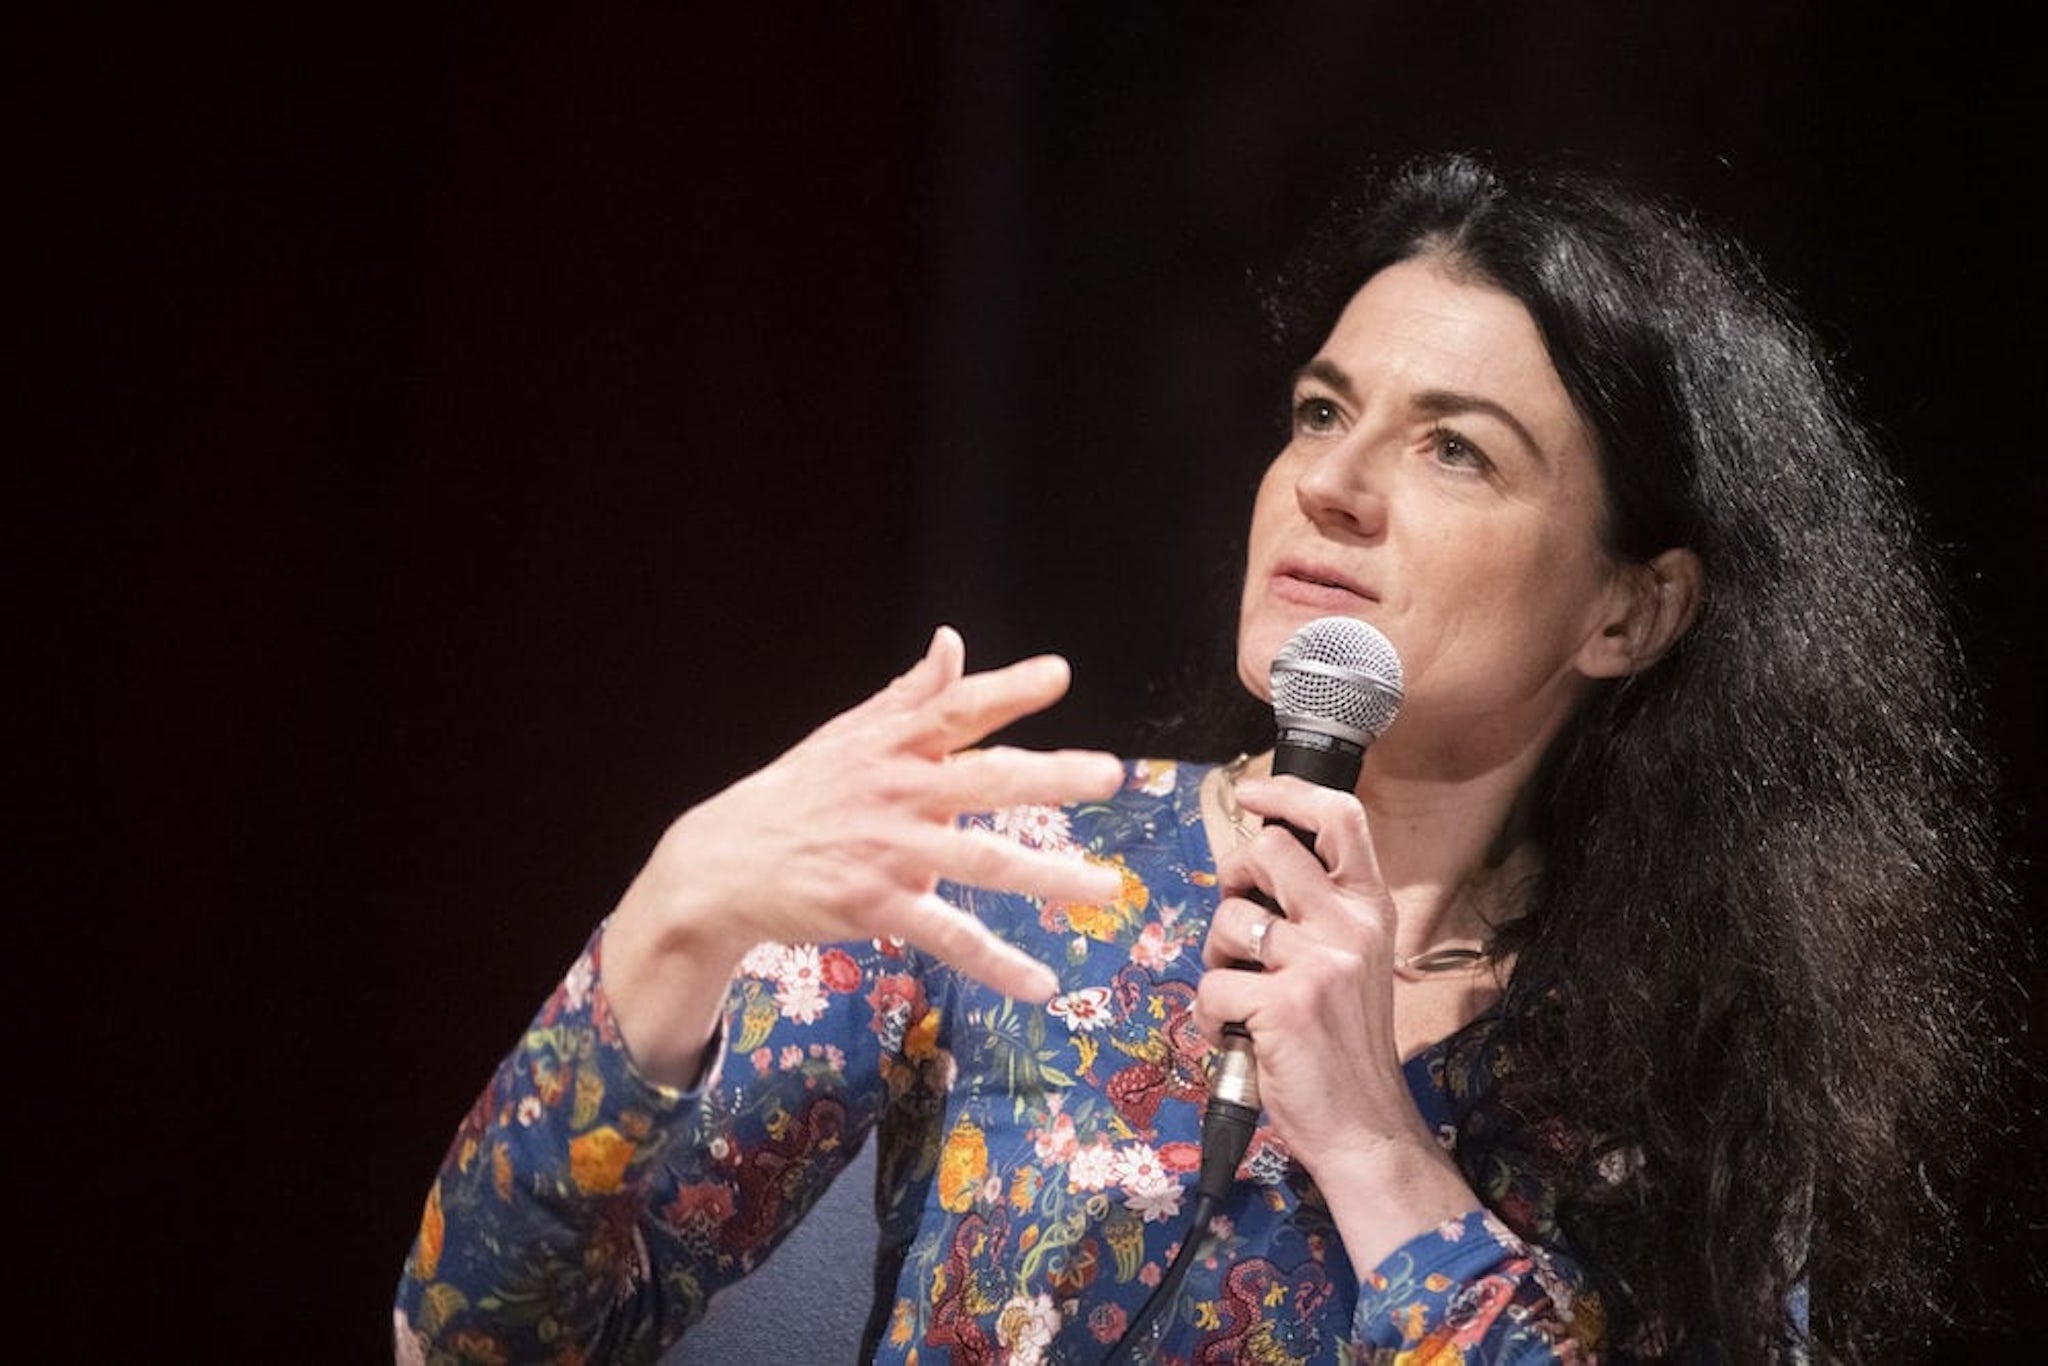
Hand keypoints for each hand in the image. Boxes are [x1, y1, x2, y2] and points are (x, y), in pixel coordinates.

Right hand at [603, 626, 1124, 1083]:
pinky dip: (999, 963)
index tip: (1059, 674)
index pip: (957, 708)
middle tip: (1111, 774)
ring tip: (1107, 888)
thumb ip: (910, 693)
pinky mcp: (878, 905)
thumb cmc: (796, 794)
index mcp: (893, 744)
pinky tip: (1042, 984)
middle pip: (986, 779)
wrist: (723, 862)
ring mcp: (890, 851)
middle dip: (1050, 777)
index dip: (1008, 689)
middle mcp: (898, 791)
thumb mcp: (846, 734)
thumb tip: (953, 640)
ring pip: (983, 862)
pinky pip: (951, 937)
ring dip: (1050, 876)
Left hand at [1191, 776, 1480, 1268]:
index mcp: (1370, 908)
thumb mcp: (1351, 961)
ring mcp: (1319, 963)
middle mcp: (1351, 925)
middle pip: (1268, 851)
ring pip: (1229, 917)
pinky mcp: (1283, 1004)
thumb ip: (1317, 910)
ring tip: (1243, 991)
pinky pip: (1212, 984)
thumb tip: (1252, 860)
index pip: (1341, 818)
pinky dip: (1210, 1015)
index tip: (1252, 794)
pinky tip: (1235, 1033)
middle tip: (1241, 926)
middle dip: (1235, 881)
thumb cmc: (1343, 1042)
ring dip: (1218, 954)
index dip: (1289, 792)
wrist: (1363, 1124)